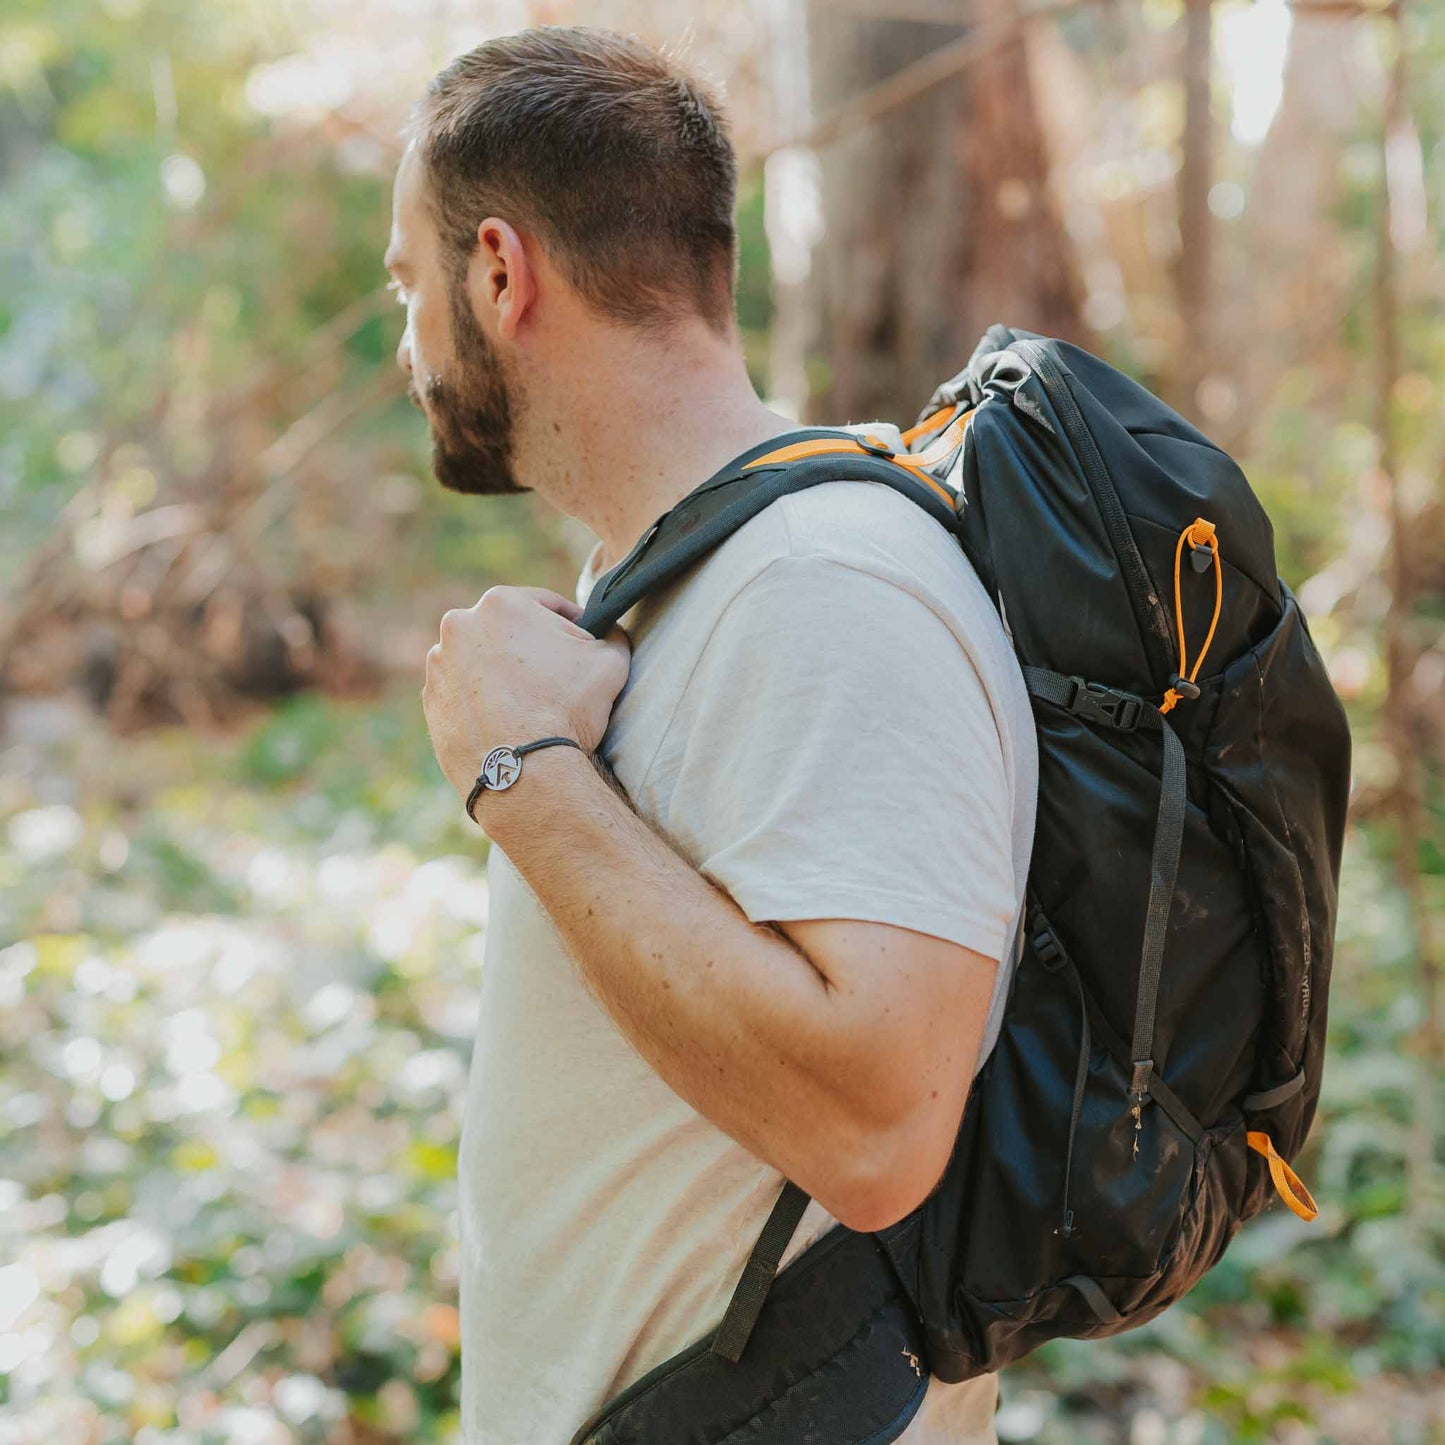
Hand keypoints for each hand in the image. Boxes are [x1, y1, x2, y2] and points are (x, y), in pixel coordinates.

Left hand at [421, 586, 630, 809]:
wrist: (522, 771)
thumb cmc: (567, 708)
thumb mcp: (611, 661)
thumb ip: (612, 636)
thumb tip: (610, 633)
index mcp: (501, 603)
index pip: (546, 604)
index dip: (573, 623)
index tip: (586, 643)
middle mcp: (459, 626)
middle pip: (509, 630)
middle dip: (532, 648)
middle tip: (558, 677)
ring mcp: (439, 665)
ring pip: (482, 660)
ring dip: (504, 673)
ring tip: (531, 703)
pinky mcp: (431, 702)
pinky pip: (465, 693)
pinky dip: (483, 701)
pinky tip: (507, 721)